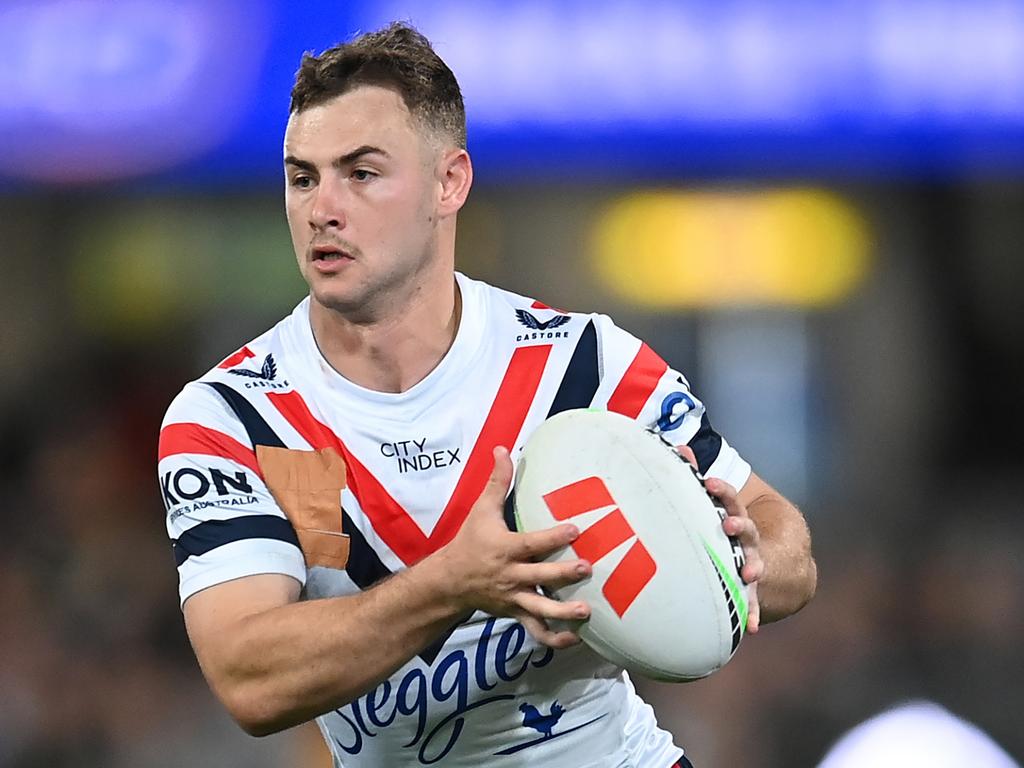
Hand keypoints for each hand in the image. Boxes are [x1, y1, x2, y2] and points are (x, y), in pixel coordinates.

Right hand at [437, 446, 592, 648]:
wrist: (450, 581)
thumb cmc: (470, 541)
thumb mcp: (481, 509)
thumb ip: (498, 482)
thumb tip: (504, 449)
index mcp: (504, 549)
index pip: (530, 543)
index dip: (552, 537)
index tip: (575, 529)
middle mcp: (510, 575)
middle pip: (539, 576)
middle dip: (563, 574)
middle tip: (587, 568)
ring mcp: (514, 598)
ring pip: (540, 609)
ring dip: (563, 611)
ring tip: (585, 611)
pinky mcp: (516, 614)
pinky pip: (535, 631)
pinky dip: (554, 638)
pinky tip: (574, 638)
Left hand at [676, 446, 763, 633]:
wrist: (770, 554)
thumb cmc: (723, 523)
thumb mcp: (713, 503)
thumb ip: (695, 476)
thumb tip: (678, 447)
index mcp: (734, 515)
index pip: (729, 498)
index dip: (721, 490)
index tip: (709, 483)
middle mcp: (746, 538)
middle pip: (745, 529)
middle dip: (738, 526)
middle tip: (728, 524)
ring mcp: (752, 562)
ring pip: (754, 563)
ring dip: (753, 567)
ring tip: (750, 575)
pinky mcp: (750, 588)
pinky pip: (752, 602)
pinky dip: (753, 614)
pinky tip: (752, 627)